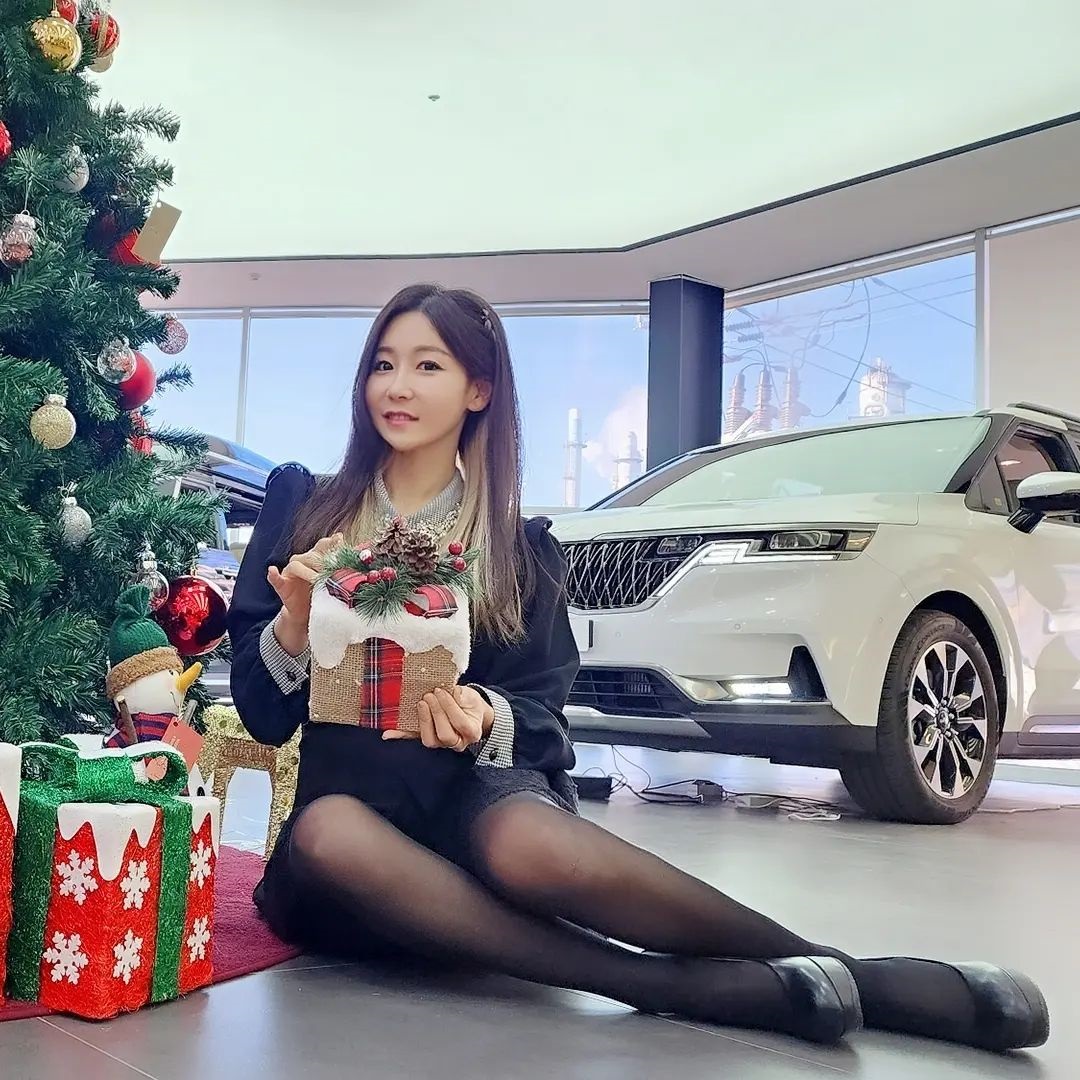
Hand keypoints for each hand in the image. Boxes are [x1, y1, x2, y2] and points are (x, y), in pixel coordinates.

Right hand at [267, 533, 342, 653]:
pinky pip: (275, 577)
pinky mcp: (282, 583)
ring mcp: (292, 571)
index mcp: (319, 556)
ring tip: (316, 579)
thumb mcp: (337, 581)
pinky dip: (274, 574)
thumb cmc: (323, 594)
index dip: (334, 542)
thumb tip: (368, 551)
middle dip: (323, 559)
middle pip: (313, 553)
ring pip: (298, 564)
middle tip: (332, 568)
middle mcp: (305, 559)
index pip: (327, 544)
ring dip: (308, 571)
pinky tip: (273, 570)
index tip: (342, 541)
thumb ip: (349, 566)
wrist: (308, 613)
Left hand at [384, 685, 493, 751]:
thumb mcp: (472, 697)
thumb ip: (465, 696)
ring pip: (430, 741)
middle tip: (429, 696)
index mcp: (472, 732)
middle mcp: (457, 742)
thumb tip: (455, 692)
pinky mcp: (427, 737)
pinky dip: (400, 736)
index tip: (441, 691)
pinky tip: (387, 733)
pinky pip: (413, 739)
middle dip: (436, 714)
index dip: (450, 707)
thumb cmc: (470, 703)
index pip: (461, 723)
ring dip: (424, 721)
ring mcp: (441, 743)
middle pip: (445, 735)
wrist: (468, 711)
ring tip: (421, 703)